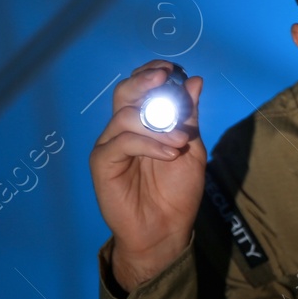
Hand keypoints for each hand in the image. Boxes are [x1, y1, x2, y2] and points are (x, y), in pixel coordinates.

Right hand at [89, 61, 205, 291]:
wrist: (165, 229)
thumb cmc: (177, 191)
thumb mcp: (191, 148)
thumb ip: (189, 116)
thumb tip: (194, 80)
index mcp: (143, 122)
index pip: (140, 87)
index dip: (153, 74)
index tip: (172, 69)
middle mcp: (123, 129)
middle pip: (125, 92)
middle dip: (144, 81)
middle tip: (164, 78)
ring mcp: (111, 145)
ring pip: (126, 115)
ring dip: (158, 124)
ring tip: (180, 141)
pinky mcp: (102, 162)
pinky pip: (122, 141)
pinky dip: (149, 143)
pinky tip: (169, 154)